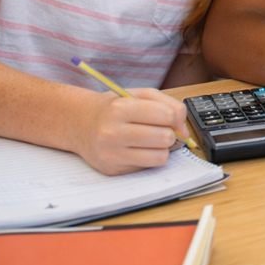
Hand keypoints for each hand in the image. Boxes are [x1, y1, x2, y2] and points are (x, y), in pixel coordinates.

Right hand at [73, 88, 191, 175]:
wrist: (80, 123)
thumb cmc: (115, 107)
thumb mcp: (140, 95)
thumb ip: (170, 105)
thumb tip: (184, 131)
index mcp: (120, 108)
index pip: (167, 115)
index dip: (174, 117)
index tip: (168, 117)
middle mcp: (112, 132)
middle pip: (165, 137)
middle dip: (168, 133)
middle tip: (157, 129)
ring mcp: (111, 153)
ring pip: (160, 156)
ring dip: (161, 148)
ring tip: (149, 140)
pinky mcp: (112, 169)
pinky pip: (147, 166)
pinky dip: (149, 157)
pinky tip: (137, 149)